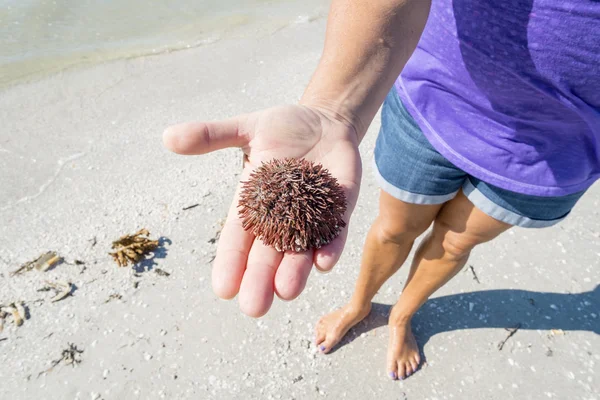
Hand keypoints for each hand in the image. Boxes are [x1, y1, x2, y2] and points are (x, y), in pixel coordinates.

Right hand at [163, 104, 361, 316]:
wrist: (326, 120)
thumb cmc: (284, 127)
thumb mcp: (246, 128)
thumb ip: (212, 135)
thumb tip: (166, 135)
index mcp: (253, 202)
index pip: (237, 237)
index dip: (230, 262)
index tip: (222, 288)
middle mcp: (281, 216)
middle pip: (268, 254)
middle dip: (260, 280)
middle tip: (253, 307)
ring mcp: (312, 214)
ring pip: (301, 250)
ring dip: (294, 272)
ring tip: (286, 293)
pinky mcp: (340, 208)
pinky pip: (335, 231)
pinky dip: (330, 247)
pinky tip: (323, 263)